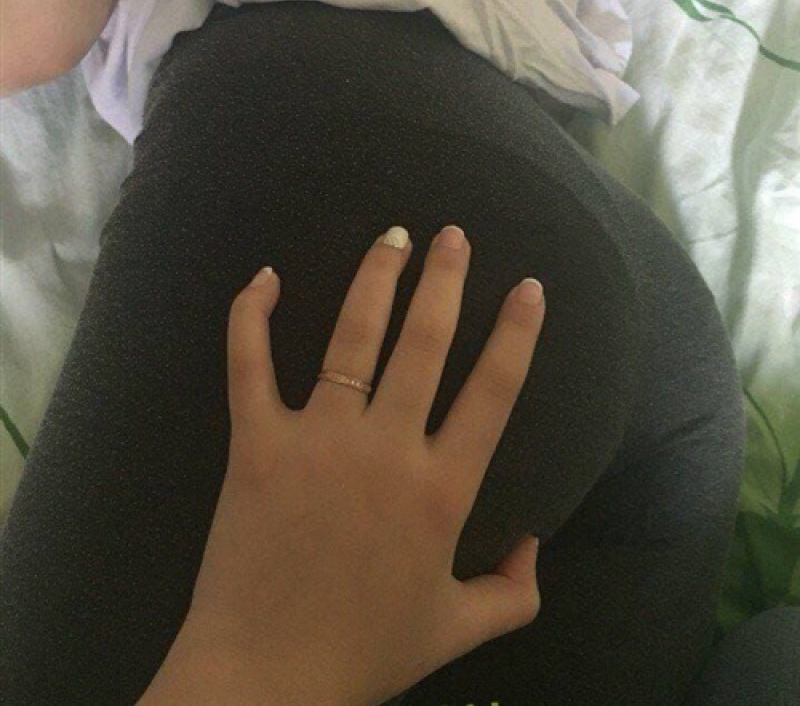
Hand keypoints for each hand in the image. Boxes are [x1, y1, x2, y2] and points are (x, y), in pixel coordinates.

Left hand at [152, 224, 544, 705]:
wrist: (265, 680)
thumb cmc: (364, 652)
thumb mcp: (456, 629)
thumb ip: (514, 592)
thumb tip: (536, 544)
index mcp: (442, 490)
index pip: (493, 391)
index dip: (516, 332)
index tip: (527, 286)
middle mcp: (387, 449)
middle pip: (425, 342)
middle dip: (444, 279)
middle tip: (453, 234)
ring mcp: (318, 439)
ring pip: (352, 337)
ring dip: (376, 278)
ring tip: (393, 235)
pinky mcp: (256, 444)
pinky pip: (249, 365)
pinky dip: (251, 316)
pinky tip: (265, 276)